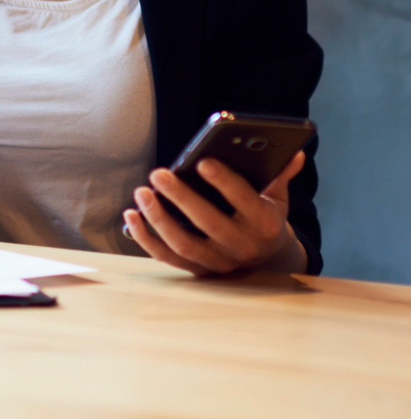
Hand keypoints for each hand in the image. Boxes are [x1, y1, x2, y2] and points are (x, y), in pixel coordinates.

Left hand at [122, 151, 307, 274]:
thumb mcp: (276, 199)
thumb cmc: (264, 217)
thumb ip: (279, 175)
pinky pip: (167, 258)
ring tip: (142, 192)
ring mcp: (218, 263)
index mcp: (264, 225)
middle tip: (158, 173)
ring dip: (159, 219)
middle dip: (182, 198)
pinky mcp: (198, 271)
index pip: (245, 202)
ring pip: (184, 245)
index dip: (225, 182)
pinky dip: (146, 239)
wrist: (266, 260)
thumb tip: (293, 152)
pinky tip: (131, 216)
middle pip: (209, 224)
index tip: (202, 161)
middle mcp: (241, 247)